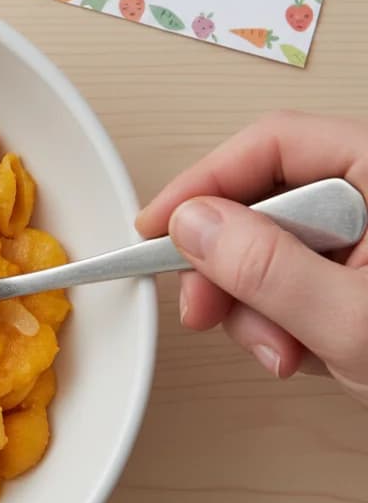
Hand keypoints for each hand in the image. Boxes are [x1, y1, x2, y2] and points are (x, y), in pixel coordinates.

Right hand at [136, 111, 367, 404]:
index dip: (204, 183)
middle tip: (206, 314)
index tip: (155, 229)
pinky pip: (302, 282)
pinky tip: (312, 353)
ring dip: (261, 308)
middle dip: (232, 267)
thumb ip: (267, 268)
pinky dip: (289, 321)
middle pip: (269, 201)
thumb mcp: (357, 323)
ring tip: (284, 356)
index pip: (275, 145)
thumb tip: (192, 224)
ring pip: (279, 249)